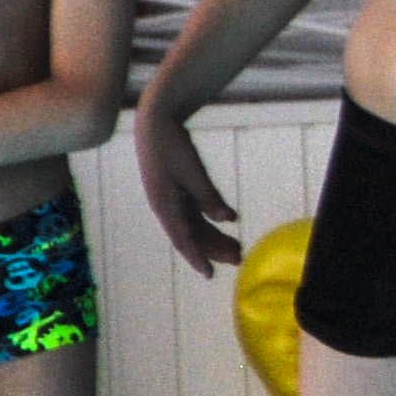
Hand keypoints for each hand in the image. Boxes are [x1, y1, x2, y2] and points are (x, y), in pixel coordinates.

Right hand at [139, 119, 238, 277]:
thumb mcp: (193, 172)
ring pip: (194, 224)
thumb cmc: (172, 146)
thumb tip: (226, 220)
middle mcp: (165, 206)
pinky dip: (209, 219)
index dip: (197, 258)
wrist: (155, 121)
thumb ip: (208, 197)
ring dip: (214, 236)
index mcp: (164, 205)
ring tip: (237, 246)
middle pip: (192, 235)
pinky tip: (227, 221)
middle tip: (239, 258)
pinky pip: (193, 211)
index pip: (182, 240)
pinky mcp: (176, 189)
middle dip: (214, 248)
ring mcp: (170, 198)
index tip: (210, 274)